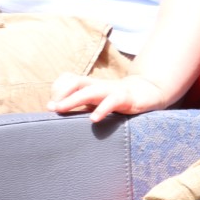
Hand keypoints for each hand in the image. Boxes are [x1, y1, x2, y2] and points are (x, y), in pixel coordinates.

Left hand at [47, 72, 167, 122]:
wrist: (148, 92)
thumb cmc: (118, 99)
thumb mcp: (97, 101)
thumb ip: (81, 104)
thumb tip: (58, 111)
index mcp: (91, 85)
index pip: (70, 80)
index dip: (59, 89)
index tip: (51, 104)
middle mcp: (99, 85)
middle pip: (76, 82)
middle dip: (62, 93)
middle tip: (51, 107)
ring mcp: (112, 90)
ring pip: (90, 91)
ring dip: (73, 99)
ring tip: (61, 109)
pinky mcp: (125, 98)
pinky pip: (112, 101)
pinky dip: (101, 109)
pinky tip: (93, 120)